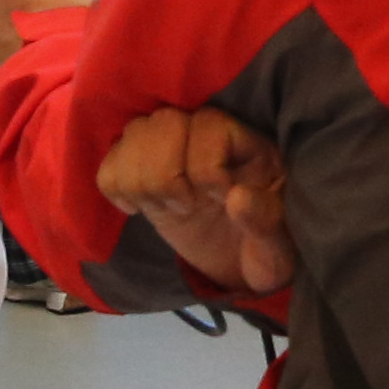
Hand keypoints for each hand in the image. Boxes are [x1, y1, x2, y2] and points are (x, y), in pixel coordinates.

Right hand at [98, 106, 290, 293]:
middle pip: (165, 120)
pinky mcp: (145, 171)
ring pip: (133, 132)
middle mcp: (208, 137)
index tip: (219, 202)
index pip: (210, 125)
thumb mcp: (279, 251)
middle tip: (184, 208)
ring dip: (139, 179)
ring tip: (163, 208)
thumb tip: (238, 197)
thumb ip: (266, 223)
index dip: (206, 167)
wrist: (241, 267)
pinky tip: (137, 208)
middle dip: (166, 172)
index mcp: (249, 146)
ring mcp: (173, 152)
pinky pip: (110, 158)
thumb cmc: (266, 255)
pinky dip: (115, 184)